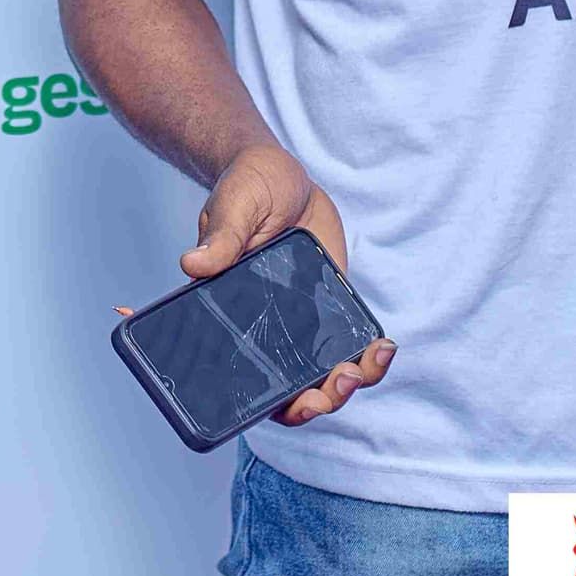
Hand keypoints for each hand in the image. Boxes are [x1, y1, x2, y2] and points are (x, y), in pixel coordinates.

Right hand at [184, 144, 394, 428]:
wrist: (279, 172)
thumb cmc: (244, 189)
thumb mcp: (232, 207)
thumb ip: (221, 237)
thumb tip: (192, 264)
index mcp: (232, 314)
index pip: (243, 376)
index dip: (263, 403)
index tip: (291, 403)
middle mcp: (266, 327)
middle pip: (290, 388)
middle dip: (318, 401)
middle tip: (338, 383)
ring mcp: (301, 320)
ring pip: (323, 373)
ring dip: (349, 382)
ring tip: (372, 360)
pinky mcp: (330, 306)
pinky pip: (349, 342)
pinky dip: (368, 355)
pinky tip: (383, 345)